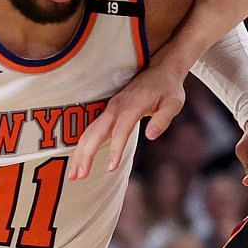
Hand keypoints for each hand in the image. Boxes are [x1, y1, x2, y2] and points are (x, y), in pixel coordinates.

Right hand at [69, 64, 186, 178]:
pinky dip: (83, 145)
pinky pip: (91, 129)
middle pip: (96, 132)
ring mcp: (110, 109)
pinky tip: (79, 160)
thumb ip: (163, 119)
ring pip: (89, 132)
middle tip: (78, 177)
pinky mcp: (108, 112)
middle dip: (85, 155)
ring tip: (73, 175)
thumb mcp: (173, 103)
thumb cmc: (168, 89)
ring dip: (80, 153)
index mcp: (132, 106)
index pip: (121, 130)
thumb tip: (150, 136)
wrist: (160, 69)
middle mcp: (116, 107)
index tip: (111, 168)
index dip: (115, 149)